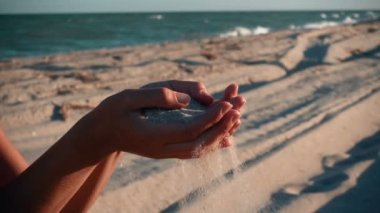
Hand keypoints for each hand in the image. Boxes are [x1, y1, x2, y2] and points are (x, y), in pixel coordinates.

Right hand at [75, 80, 242, 158]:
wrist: (103, 134)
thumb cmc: (113, 112)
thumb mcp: (128, 97)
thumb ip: (157, 96)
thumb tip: (186, 99)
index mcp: (153, 134)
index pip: (189, 129)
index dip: (210, 117)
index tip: (226, 104)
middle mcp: (162, 148)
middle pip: (199, 142)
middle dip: (221, 126)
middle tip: (239, 109)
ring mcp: (166, 152)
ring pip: (200, 148)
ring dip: (221, 134)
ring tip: (238, 117)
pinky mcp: (168, 150)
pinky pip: (195, 150)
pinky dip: (213, 143)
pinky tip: (227, 138)